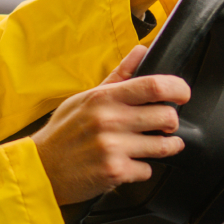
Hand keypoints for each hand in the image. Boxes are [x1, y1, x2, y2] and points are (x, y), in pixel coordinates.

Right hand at [32, 47, 190, 204]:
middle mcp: (110, 120)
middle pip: (167, 116)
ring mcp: (113, 147)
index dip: (178, 88)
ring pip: (164, 146)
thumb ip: (118, 77)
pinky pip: (148, 170)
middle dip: (171, 123)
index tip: (182, 94)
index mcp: (104, 98)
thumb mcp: (85, 99)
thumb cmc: (63, 133)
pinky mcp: (115, 172)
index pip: (153, 86)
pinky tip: (127, 164)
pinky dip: (141, 169)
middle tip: (163, 125)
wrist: (41, 168)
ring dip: (164, 147)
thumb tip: (140, 52)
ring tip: (152, 145)